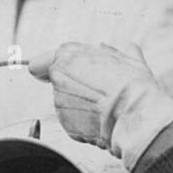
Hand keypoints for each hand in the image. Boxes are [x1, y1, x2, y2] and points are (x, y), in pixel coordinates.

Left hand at [28, 42, 172, 170]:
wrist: (133, 114)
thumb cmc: (131, 85)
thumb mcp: (129, 58)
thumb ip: (119, 53)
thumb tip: (127, 49)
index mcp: (68, 55)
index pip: (39, 63)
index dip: (42, 69)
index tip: (44, 74)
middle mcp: (59, 76)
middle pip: (57, 83)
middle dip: (72, 87)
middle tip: (95, 91)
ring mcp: (60, 102)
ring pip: (65, 103)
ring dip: (79, 104)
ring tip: (103, 105)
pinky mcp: (65, 123)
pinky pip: (72, 120)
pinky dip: (83, 121)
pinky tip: (100, 118)